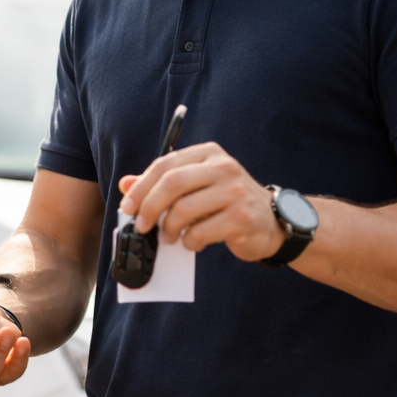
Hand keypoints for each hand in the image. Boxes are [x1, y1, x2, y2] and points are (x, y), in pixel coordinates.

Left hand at [118, 142, 284, 260]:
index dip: (141, 187)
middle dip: (150, 207)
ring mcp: (235, 191)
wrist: (270, 221)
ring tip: (169, 237)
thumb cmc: (225, 203)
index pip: (165, 165)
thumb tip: (125, 184)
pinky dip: (190, 241)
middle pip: (172, 183)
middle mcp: (223, 167)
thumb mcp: (195, 186)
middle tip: (142, 226)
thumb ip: (161, 183)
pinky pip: (202, 232)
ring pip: (185, 209)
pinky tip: (192, 242)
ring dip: (169, 228)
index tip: (127, 207)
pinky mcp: (242, 217)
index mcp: (208, 153)